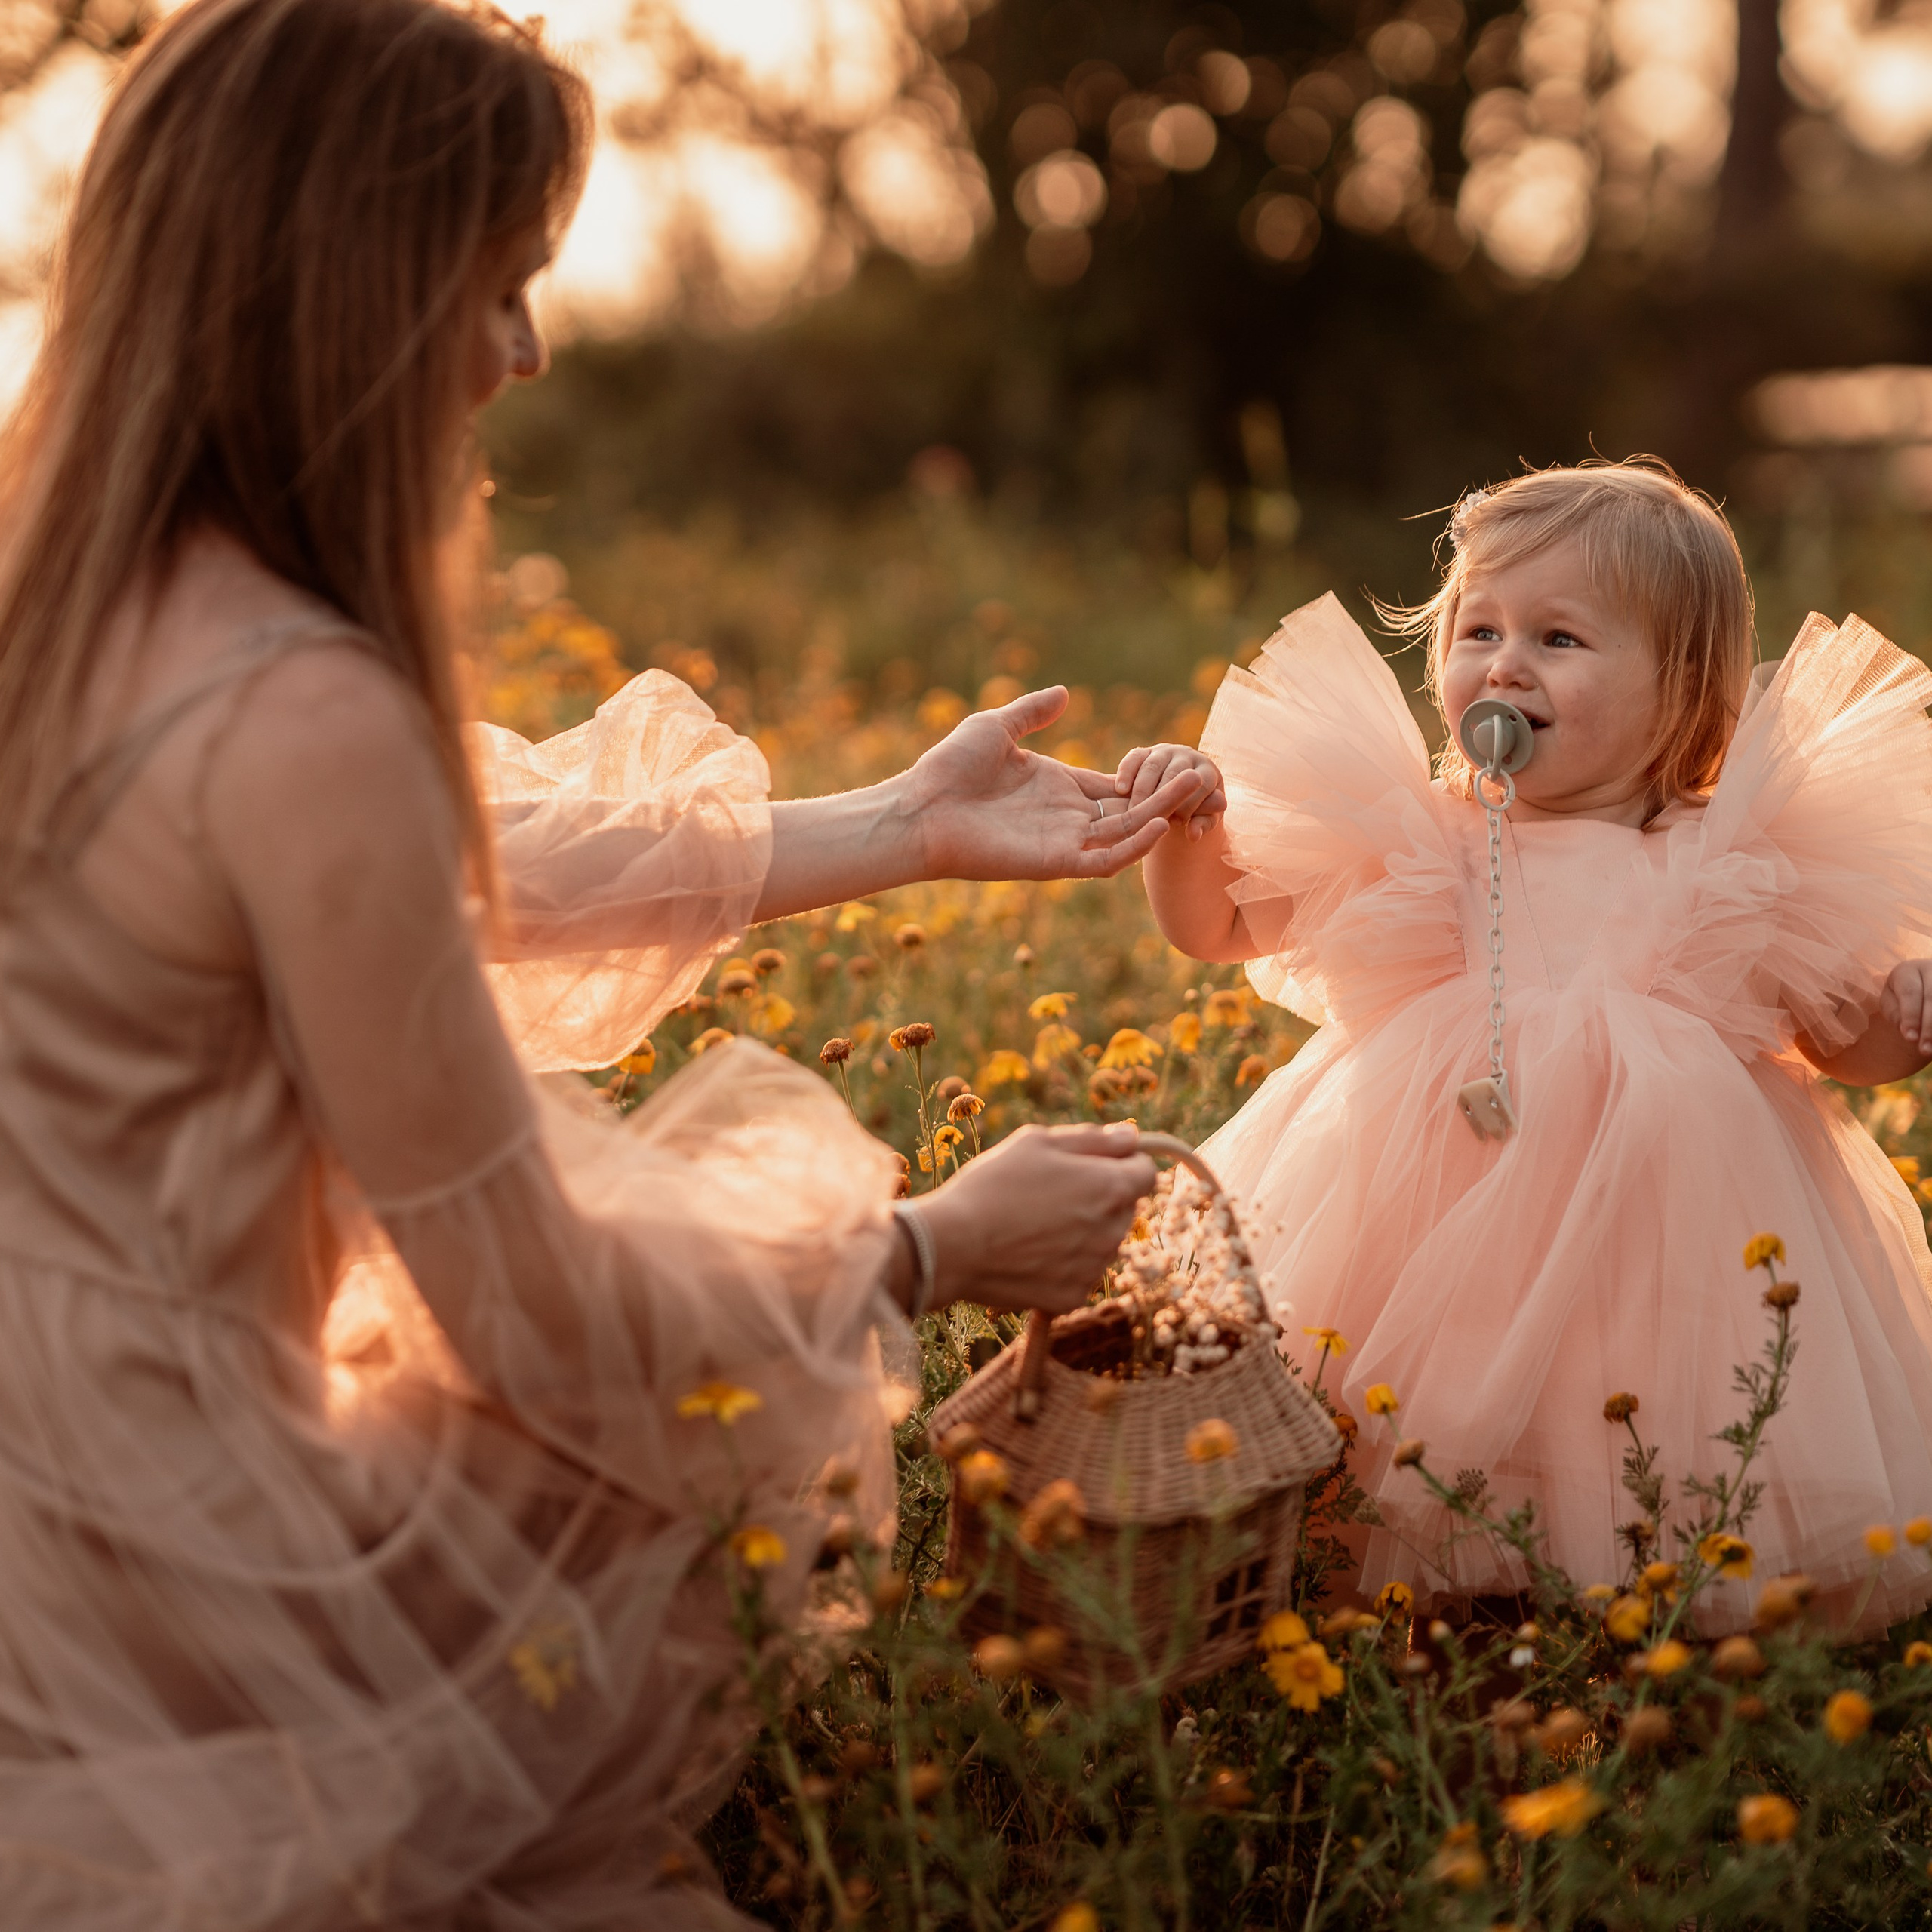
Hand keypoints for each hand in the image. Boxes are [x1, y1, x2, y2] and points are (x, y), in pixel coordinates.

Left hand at [906, 688, 1210, 881]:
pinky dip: (1132, 846)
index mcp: (1058, 787)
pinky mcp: (1054, 862)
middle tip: (1201, 774)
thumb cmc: (948, 769)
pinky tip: (1155, 822)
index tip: (1181, 764)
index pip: (1115, 787)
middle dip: (1165, 795)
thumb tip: (1065, 692)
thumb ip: (1032, 711)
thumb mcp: (996, 726)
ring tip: (1193, 789)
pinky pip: (1104, 859)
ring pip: (1125, 833)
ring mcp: (1063, 840)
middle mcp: (1066, 816)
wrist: (920, 809)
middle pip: (1130, 809)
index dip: (1147, 779)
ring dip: (1159, 815)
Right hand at [917, 1122, 1155, 1314]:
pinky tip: (1028, 1252)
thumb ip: (1094, 1138)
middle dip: (1099, 1196)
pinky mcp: (1073, 1296)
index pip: (1146, 1171)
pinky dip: (1063, 1264)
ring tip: (1033, 1224)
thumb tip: (1131, 1137)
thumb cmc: (993, 1184)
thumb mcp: (1038, 1141)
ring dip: (1082, 1231)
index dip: (1123, 1162)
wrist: (954, 1245)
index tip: (1094, 1163)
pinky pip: (1080, 1273)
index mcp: (1111, 1187)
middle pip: (1123, 1207)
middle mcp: (1113, 1231)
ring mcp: (1095, 1268)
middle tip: (1051, 1192)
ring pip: (1102, 1241)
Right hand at [1114, 742, 1225, 842]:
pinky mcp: (1143, 752)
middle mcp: (1187, 755)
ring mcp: (1164, 751)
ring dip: (1141, 791)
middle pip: (1174, 774)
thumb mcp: (1201, 820)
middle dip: (1161, 798)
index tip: (1176, 823)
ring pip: (1151, 767)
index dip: (1188, 803)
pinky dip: (1126, 772)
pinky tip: (1120, 790)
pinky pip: (1133, 758)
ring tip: (1133, 813)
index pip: (1200, 784)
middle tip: (1151, 820)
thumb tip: (1194, 835)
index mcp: (1207, 771)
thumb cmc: (1193, 811)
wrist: (1177, 797)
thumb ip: (1200, 826)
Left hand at [1881, 959, 1931, 1054]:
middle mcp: (1931, 969)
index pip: (1910, 992)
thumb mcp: (1891, 1003)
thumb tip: (1910, 1033)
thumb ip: (1897, 1015)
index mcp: (1907, 971)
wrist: (1921, 986)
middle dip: (1929, 1027)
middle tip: (1925, 1050)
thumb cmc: (1901, 998)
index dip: (1910, 1017)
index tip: (1910, 1039)